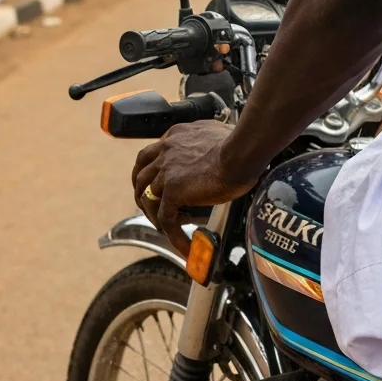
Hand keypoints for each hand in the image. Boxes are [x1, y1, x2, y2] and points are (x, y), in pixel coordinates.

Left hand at [131, 120, 252, 256]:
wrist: (241, 152)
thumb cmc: (238, 143)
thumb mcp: (217, 134)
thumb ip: (208, 139)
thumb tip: (219, 146)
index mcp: (175, 136)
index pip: (152, 153)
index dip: (150, 169)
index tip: (156, 179)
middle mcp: (166, 151)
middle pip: (141, 173)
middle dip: (140, 190)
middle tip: (148, 204)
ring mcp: (166, 172)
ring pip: (148, 198)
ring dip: (152, 214)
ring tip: (163, 228)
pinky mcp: (173, 191)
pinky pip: (165, 218)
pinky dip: (173, 235)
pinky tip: (184, 246)